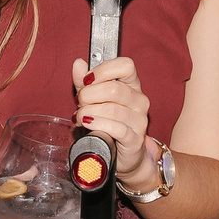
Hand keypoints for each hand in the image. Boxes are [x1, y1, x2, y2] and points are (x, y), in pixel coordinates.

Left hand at [71, 56, 153, 181]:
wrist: (121, 155)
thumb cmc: (107, 123)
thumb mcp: (93, 99)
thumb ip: (84, 82)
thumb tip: (78, 63)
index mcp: (132, 85)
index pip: (126, 66)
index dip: (104, 69)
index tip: (88, 79)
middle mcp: (139, 100)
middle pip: (114, 89)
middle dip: (89, 95)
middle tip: (80, 103)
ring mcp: (139, 120)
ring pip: (113, 109)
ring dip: (89, 112)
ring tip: (80, 117)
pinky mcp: (135, 139)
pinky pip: (117, 129)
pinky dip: (98, 124)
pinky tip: (88, 124)